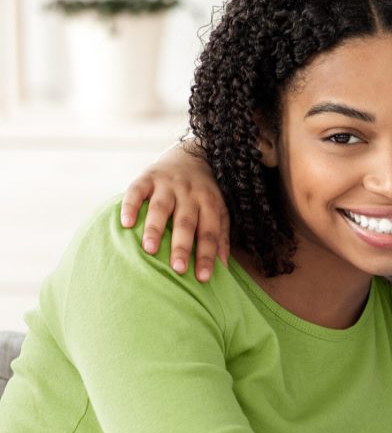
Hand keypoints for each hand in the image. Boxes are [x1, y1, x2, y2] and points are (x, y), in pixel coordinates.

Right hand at [120, 141, 227, 281]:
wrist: (191, 154)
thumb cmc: (204, 193)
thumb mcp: (219, 210)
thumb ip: (221, 236)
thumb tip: (224, 266)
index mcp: (209, 204)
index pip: (209, 232)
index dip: (207, 255)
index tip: (203, 278)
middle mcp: (190, 193)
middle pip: (186, 222)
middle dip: (182, 246)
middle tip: (178, 268)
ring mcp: (168, 184)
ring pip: (161, 207)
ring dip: (155, 228)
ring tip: (149, 249)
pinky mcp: (147, 177)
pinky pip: (137, 191)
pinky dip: (130, 206)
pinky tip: (125, 223)